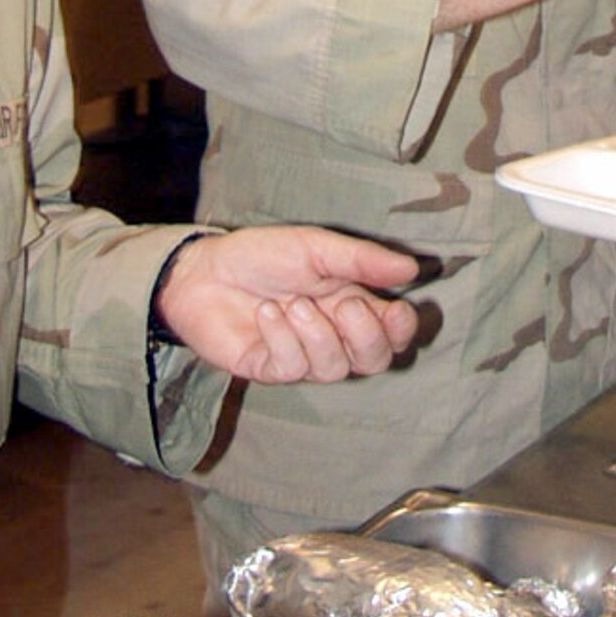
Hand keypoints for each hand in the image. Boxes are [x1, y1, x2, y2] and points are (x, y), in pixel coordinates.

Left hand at [155, 227, 419, 383]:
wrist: (203, 270)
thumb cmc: (262, 256)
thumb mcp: (316, 247)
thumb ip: (362, 259)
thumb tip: (412, 268)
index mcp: (352, 303)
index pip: (393, 333)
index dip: (402, 330)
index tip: (396, 309)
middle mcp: (333, 335)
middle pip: (374, 361)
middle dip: (367, 337)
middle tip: (345, 305)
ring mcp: (302, 356)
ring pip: (336, 368)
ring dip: (318, 334)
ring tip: (293, 304)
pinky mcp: (271, 369)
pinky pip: (292, 367)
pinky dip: (282, 337)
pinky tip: (267, 312)